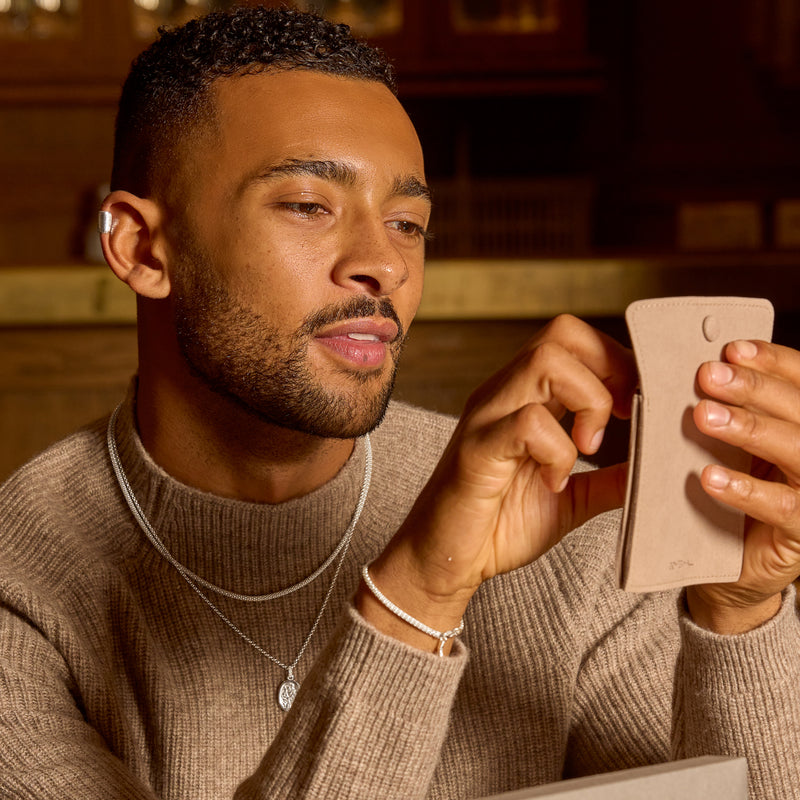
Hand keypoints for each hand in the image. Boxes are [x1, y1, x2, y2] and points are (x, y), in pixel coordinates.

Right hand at [357, 316, 636, 649]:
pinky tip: (556, 482)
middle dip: (609, 368)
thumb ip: (610, 478)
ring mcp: (487, 417)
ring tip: (588, 447)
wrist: (446, 560)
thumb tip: (655, 464)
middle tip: (620, 417)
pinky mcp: (478, 449)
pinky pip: (527, 423)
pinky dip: (558, 451)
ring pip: (546, 361)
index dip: (614, 359)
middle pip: (561, 333)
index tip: (635, 402)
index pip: (571, 338)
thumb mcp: (572, 498)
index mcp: (524, 397)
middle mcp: (503, 394)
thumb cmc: (499, 525)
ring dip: (587, 402)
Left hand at [689, 339, 799, 633]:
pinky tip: (710, 477)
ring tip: (705, 417)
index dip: (772, 362)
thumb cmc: (726, 497)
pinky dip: (747, 489)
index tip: (732, 350)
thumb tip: (694, 376)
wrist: (729, 565)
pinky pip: (784, 507)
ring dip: (751, 429)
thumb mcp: (726, 450)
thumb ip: (722, 417)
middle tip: (709, 377)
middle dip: (754, 388)